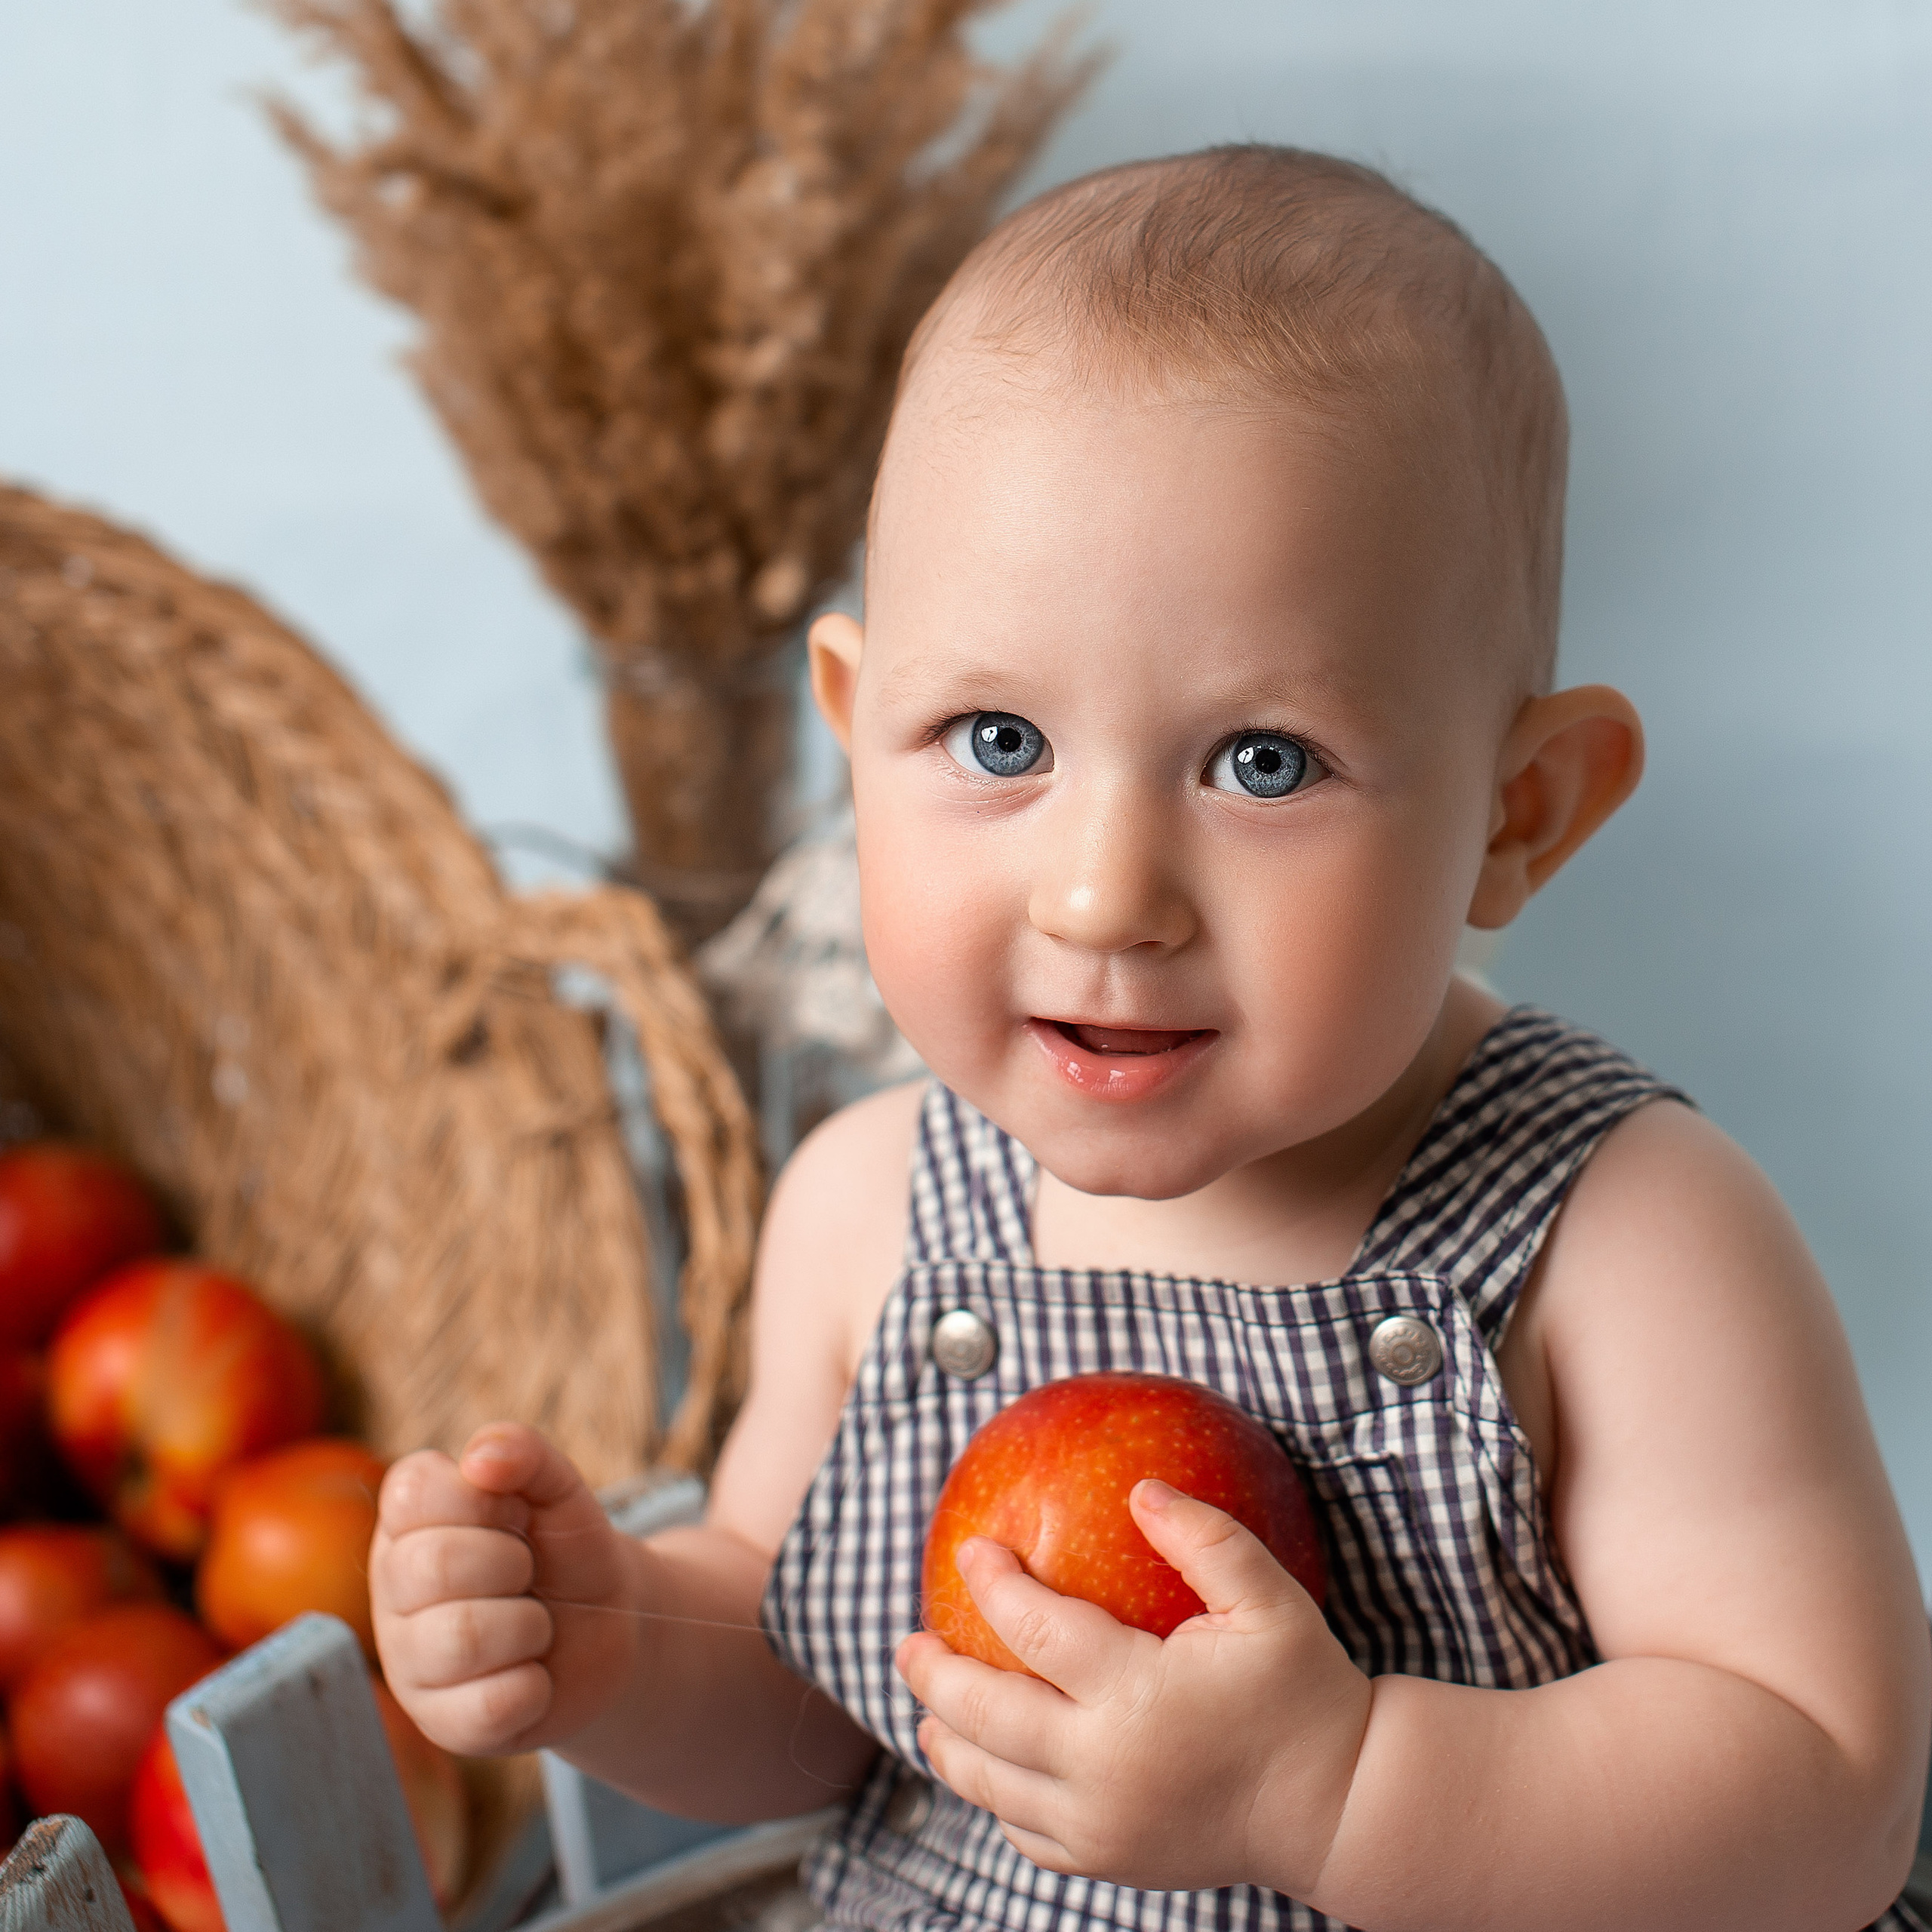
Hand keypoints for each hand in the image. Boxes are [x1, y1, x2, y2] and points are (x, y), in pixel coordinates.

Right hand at [371, 1423, 637, 1756]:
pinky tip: (533, 1673)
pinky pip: (493, 1705)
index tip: (516, 1514)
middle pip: (434, 1566)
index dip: (488, 1500)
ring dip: (530, 1625)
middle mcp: (391, 1589)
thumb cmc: (566, 1549)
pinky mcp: (441, 1724)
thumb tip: (480, 1458)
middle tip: (528, 1573)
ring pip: (463, 1639)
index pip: (414, 1492)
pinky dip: (538, 1685)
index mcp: (406, 1520)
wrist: (610, 1626)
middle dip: (512, 1563)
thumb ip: (525, 1453)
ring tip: (532, 1623)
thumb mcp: (560, 1489)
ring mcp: (408, 1661)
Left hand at [896, 1479, 1370, 1896]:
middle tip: (906, 1642)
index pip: (1036, 1632)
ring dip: (949, 1742)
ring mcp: (1102, 1826)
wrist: (1338, 1808)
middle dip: (935, 1674)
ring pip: (993, 1784)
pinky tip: (987, 1766)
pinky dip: (995, 1797)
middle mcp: (1105, 1769)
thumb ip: (1206, 1539)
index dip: (995, 1585)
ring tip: (926, 1708)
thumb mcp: (1269, 1602)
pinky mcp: (1111, 1861)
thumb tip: (1141, 1489)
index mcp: (1138, 1698)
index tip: (971, 1549)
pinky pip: (1028, 1834)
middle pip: (987, 1715)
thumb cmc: (1306, 1693)